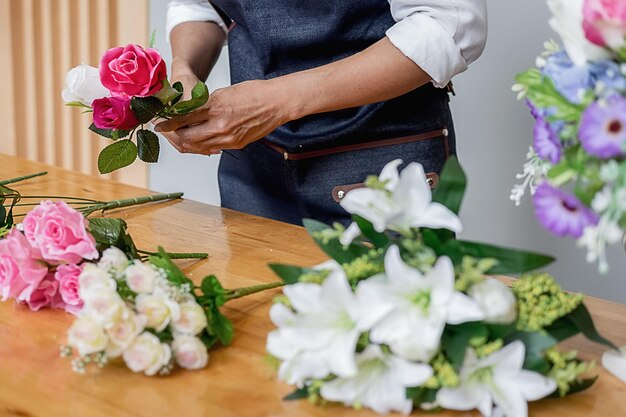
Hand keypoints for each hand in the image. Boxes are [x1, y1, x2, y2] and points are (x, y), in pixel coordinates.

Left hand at [155, 79, 296, 154]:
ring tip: (179, 137)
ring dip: (186, 143)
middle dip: (174, 136)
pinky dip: (202, 146)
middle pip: (187, 138)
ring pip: (198, 147)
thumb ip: (204, 104)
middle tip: (167, 132)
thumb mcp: (223, 92)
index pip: (184, 119)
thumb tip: (188, 113)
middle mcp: (221, 126)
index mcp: (216, 108)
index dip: (168, 123)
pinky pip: (212, 148)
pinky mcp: (236, 145)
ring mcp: (229, 138)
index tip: (159, 124)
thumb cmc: (254, 93)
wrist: (276, 103)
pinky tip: (198, 141)